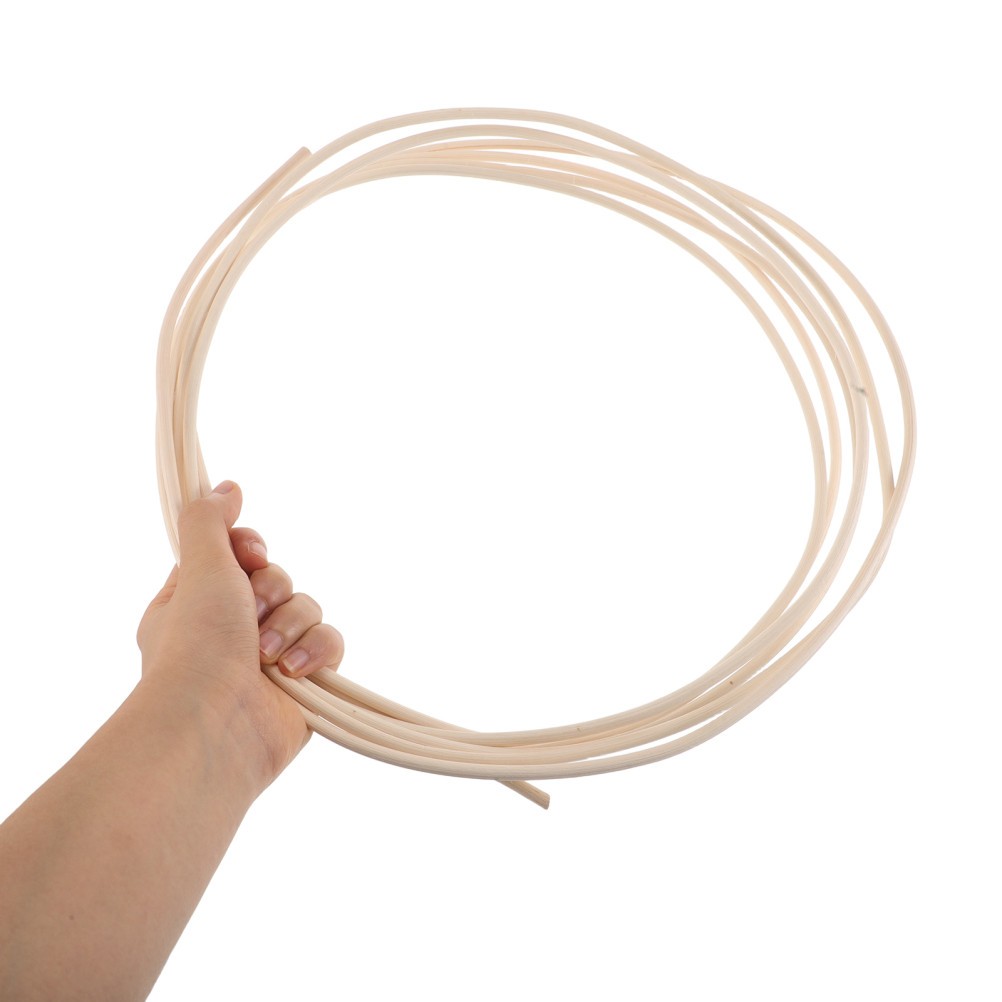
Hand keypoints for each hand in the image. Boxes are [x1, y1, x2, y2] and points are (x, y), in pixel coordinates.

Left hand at [136, 481, 343, 788]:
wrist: (214, 725)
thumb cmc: (195, 648)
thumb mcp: (199, 569)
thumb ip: (210, 522)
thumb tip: (227, 488)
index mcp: (199, 601)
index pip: (239, 554)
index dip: (250, 549)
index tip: (248, 555)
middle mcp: (234, 627)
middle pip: (279, 577)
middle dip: (272, 590)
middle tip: (252, 611)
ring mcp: (271, 657)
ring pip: (307, 608)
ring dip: (290, 624)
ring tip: (266, 656)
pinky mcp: (305, 683)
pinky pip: (331, 643)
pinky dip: (315, 651)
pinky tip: (293, 671)